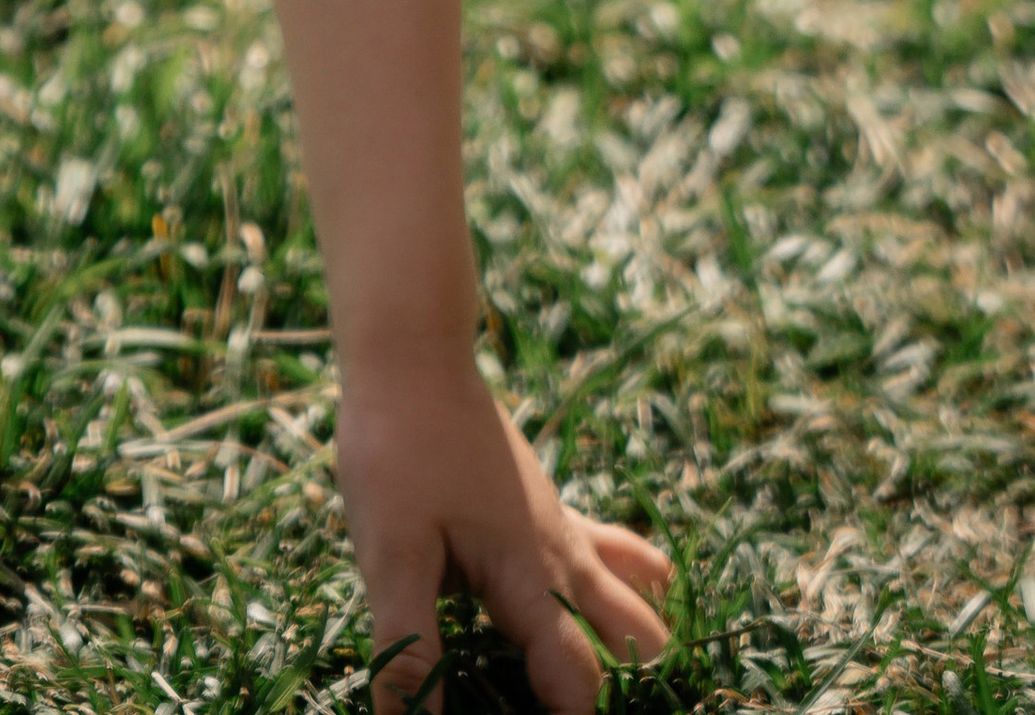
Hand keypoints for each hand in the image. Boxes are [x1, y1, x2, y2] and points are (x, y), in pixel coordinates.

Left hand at [336, 339, 672, 708]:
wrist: (413, 354)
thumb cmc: (397, 450)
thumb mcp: (390, 554)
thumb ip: (409, 647)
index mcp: (528, 579)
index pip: (575, 679)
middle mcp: (561, 556)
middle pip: (634, 634)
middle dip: (636, 680)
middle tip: (624, 697)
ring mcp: (559, 524)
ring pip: (635, 587)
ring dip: (640, 631)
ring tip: (644, 675)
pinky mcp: (544, 503)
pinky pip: (610, 549)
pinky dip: (628, 583)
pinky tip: (620, 597)